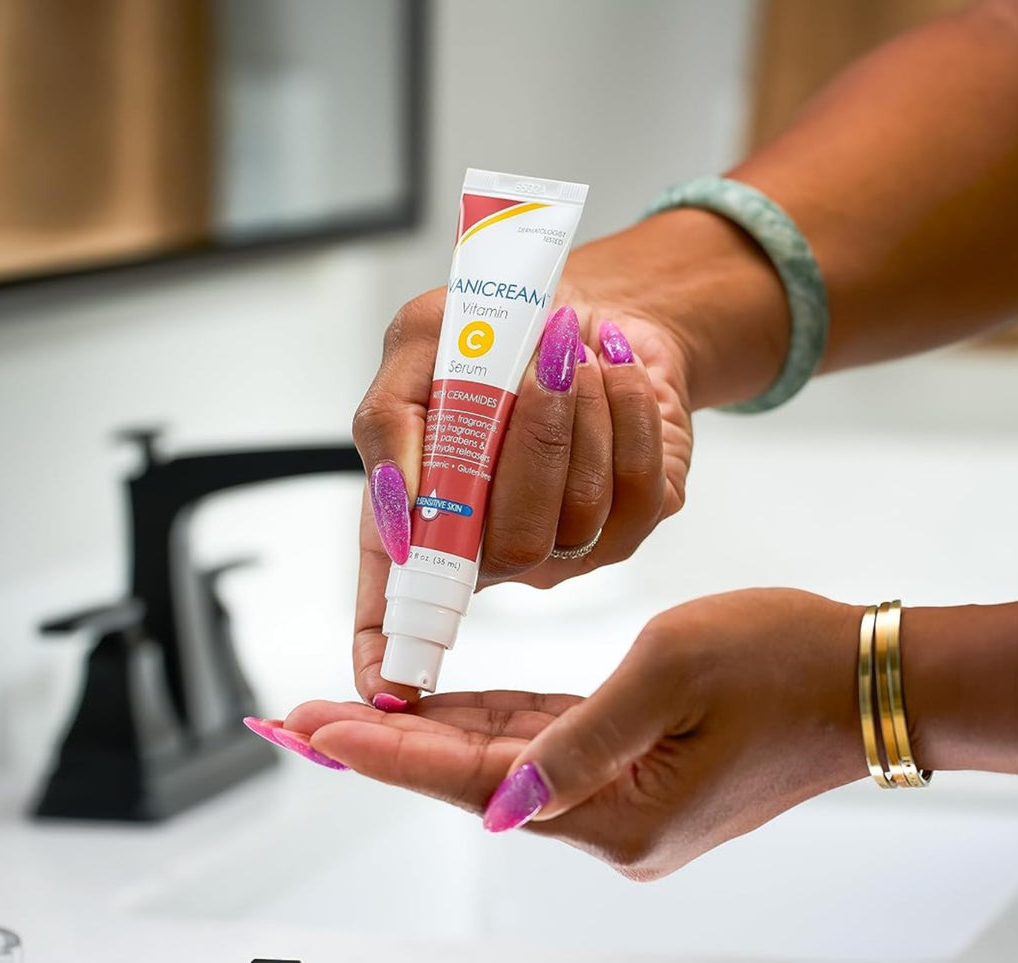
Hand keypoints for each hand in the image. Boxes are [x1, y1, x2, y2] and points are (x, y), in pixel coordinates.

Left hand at [289, 589, 863, 878]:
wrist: (871, 680)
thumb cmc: (783, 660)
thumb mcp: (670, 673)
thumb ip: (574, 738)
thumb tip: (498, 801)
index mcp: (621, 812)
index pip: (474, 782)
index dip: (387, 753)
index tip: (312, 732)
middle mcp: (615, 826)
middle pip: (474, 781)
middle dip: (386, 745)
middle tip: (300, 721)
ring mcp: (628, 804)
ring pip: (503, 764)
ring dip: (429, 737)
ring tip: (350, 712)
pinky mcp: (641, 777)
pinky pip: (546, 750)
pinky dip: (489, 729)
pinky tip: (438, 709)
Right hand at [351, 274, 694, 704]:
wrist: (588, 310)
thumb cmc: (489, 328)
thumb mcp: (418, 343)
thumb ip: (390, 422)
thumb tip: (395, 505)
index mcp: (425, 514)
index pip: (398, 606)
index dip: (384, 647)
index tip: (381, 684)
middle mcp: (493, 549)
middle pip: (509, 545)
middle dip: (533, 443)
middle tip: (540, 363)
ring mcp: (566, 546)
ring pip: (579, 512)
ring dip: (584, 413)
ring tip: (574, 351)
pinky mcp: (632, 522)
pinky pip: (636, 487)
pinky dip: (630, 413)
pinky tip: (616, 371)